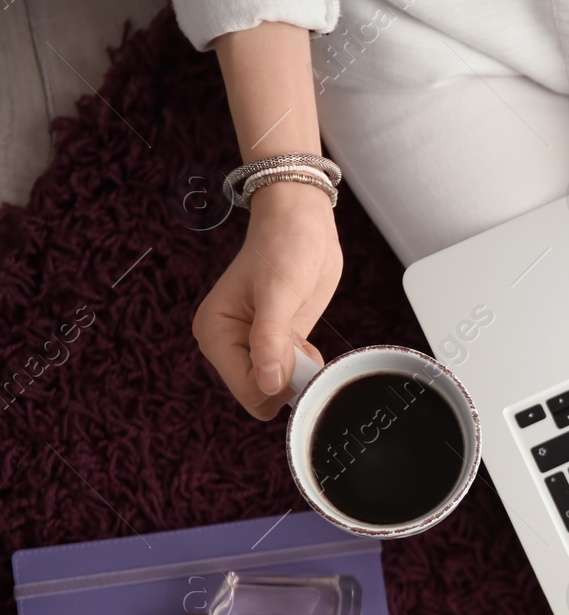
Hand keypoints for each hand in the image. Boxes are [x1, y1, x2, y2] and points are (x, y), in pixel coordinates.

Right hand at [192, 181, 341, 418]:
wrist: (301, 221)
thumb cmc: (285, 245)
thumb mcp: (279, 292)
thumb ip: (271, 340)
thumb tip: (268, 384)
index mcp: (214, 333)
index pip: (248, 390)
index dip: (279, 383)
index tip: (300, 356)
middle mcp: (228, 343)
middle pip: (260, 394)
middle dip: (288, 379)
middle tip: (302, 346)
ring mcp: (250, 345)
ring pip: (276, 388)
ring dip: (298, 372)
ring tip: (302, 340)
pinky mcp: (274, 342)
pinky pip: (288, 375)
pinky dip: (303, 366)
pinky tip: (306, 343)